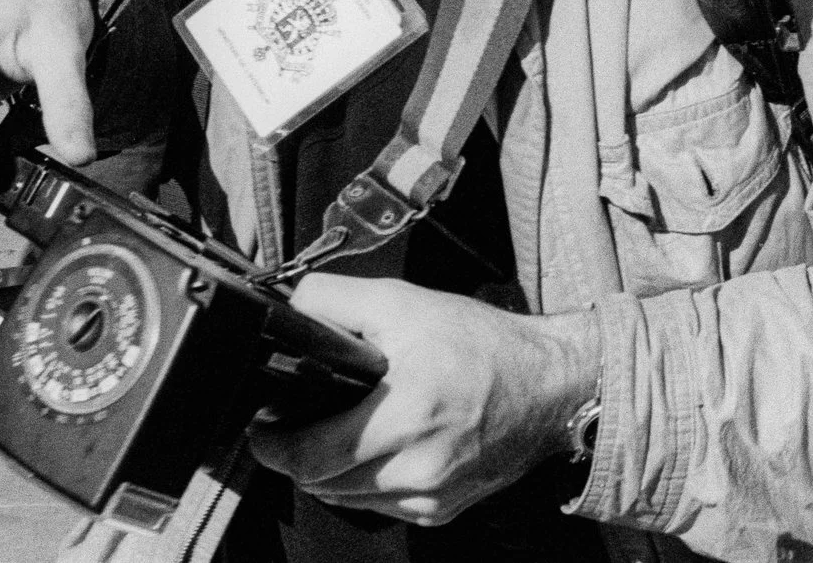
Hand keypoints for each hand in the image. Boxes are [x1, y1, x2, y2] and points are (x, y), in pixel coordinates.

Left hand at [249, 276, 597, 526]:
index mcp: (407, 416)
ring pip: (347, 498)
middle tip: (290, 421)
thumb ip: (334, 301)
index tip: (262, 424)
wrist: (549, 385)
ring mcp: (431, 497)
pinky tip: (374, 447)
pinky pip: (380, 505)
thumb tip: (287, 308)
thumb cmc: (483, 345)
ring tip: (331, 430)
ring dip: (329, 470)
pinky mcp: (441, 511)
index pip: (311, 457)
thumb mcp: (402, 301)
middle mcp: (419, 468)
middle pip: (321, 482)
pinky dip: (366, 481)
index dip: (273, 442)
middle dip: (297, 452)